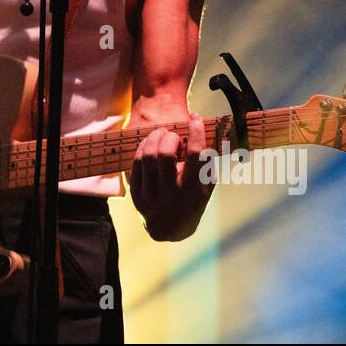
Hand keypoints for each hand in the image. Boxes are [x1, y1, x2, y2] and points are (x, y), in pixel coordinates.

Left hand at [127, 113, 215, 241]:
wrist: (169, 229)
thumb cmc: (192, 202)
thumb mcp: (206, 187)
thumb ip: (207, 164)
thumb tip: (209, 135)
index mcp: (192, 190)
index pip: (195, 155)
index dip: (196, 132)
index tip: (195, 117)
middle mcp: (171, 193)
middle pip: (165, 153)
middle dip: (169, 136)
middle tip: (172, 134)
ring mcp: (151, 194)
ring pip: (148, 156)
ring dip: (154, 138)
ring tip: (160, 134)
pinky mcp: (137, 194)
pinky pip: (136, 164)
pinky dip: (142, 148)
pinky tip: (148, 144)